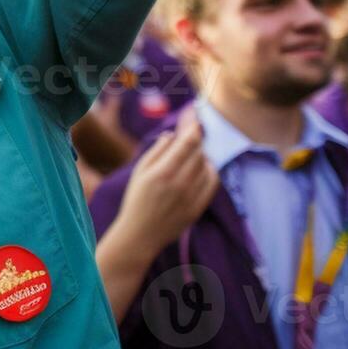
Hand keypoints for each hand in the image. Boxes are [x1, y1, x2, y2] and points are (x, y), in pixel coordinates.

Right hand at [116, 117, 217, 249]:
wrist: (141, 235)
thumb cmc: (135, 201)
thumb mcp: (139, 172)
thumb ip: (157, 151)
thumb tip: (173, 135)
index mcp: (162, 172)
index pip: (188, 141)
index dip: (193, 124)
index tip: (195, 113)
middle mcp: (180, 183)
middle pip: (198, 150)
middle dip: (196, 137)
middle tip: (192, 128)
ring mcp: (192, 196)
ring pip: (206, 164)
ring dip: (201, 153)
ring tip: (190, 152)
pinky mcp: (199, 206)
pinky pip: (212, 181)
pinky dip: (209, 169)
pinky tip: (201, 167)